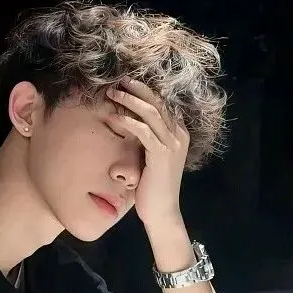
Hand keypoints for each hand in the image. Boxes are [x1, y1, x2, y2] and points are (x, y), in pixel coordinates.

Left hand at [106, 78, 189, 226]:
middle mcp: (179, 134)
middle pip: (158, 102)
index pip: (162, 104)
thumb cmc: (153, 187)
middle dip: (137, 89)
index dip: (145, 92)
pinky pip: (143, 131)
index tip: (126, 84)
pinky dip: (128, 121)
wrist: (162, 211)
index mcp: (178, 133)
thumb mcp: (151, 158)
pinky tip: (114, 117)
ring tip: (113, 93)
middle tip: (119, 81)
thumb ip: (148, 140)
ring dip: (130, 100)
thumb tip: (132, 125)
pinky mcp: (161, 154)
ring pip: (151, 112)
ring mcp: (172, 144)